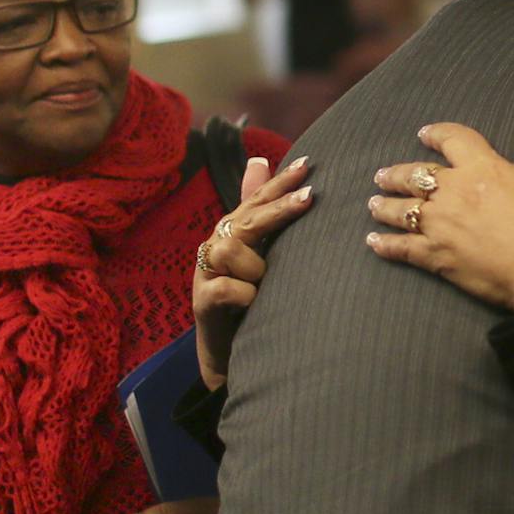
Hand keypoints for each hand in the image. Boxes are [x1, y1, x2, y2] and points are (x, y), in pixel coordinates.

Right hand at [194, 154, 314, 391]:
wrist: (230, 354)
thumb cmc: (250, 302)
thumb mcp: (262, 255)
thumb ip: (262, 213)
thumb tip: (260, 160)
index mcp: (234, 235)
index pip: (256, 202)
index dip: (279, 183)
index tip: (310, 165)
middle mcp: (217, 249)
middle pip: (244, 220)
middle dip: (277, 208)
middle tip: (311, 197)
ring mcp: (206, 276)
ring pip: (229, 250)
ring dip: (255, 264)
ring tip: (265, 281)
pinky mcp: (202, 304)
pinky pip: (225, 289)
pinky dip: (245, 293)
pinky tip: (256, 302)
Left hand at [368, 92, 513, 315]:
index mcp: (485, 169)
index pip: (452, 139)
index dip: (436, 133)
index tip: (424, 134)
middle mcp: (455, 194)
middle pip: (414, 175)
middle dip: (397, 173)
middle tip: (383, 174)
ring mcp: (442, 227)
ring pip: (401, 210)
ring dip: (385, 204)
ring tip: (374, 203)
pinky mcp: (438, 259)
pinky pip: (402, 248)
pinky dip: (385, 244)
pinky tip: (374, 242)